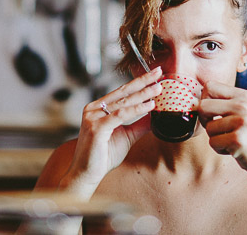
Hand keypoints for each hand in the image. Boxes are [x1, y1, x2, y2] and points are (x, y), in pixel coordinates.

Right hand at [62, 67, 161, 191]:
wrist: (87, 175)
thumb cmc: (103, 156)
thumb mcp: (126, 136)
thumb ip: (139, 125)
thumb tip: (155, 115)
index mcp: (98, 108)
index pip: (122, 92)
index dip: (139, 83)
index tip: (155, 75)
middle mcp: (94, 109)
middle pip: (123, 92)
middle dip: (143, 81)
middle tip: (159, 72)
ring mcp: (93, 117)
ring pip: (123, 102)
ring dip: (143, 94)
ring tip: (158, 88)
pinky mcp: (96, 127)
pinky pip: (121, 115)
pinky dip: (137, 109)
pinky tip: (150, 105)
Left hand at [198, 81, 246, 173]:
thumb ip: (227, 103)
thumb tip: (198, 100)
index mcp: (243, 95)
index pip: (209, 86)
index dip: (205, 101)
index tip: (213, 114)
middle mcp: (243, 105)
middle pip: (203, 106)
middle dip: (205, 120)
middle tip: (219, 130)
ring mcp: (241, 121)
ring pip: (208, 128)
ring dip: (215, 138)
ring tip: (232, 141)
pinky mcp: (238, 139)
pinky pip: (213, 143)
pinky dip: (220, 149)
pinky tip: (235, 150)